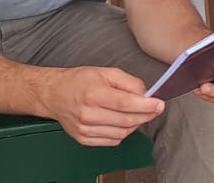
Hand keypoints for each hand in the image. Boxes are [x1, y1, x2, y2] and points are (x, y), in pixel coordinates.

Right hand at [41, 66, 163, 146]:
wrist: (54, 94)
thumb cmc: (79, 81)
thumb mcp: (105, 72)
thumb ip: (128, 82)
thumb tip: (145, 94)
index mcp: (93, 94)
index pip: (126, 104)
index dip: (146, 106)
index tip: (159, 104)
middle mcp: (88, 114)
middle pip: (126, 121)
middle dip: (146, 115)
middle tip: (154, 109)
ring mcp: (85, 129)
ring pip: (122, 133)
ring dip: (135, 125)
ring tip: (137, 113)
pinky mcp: (84, 139)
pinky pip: (112, 141)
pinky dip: (123, 133)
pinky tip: (122, 122)